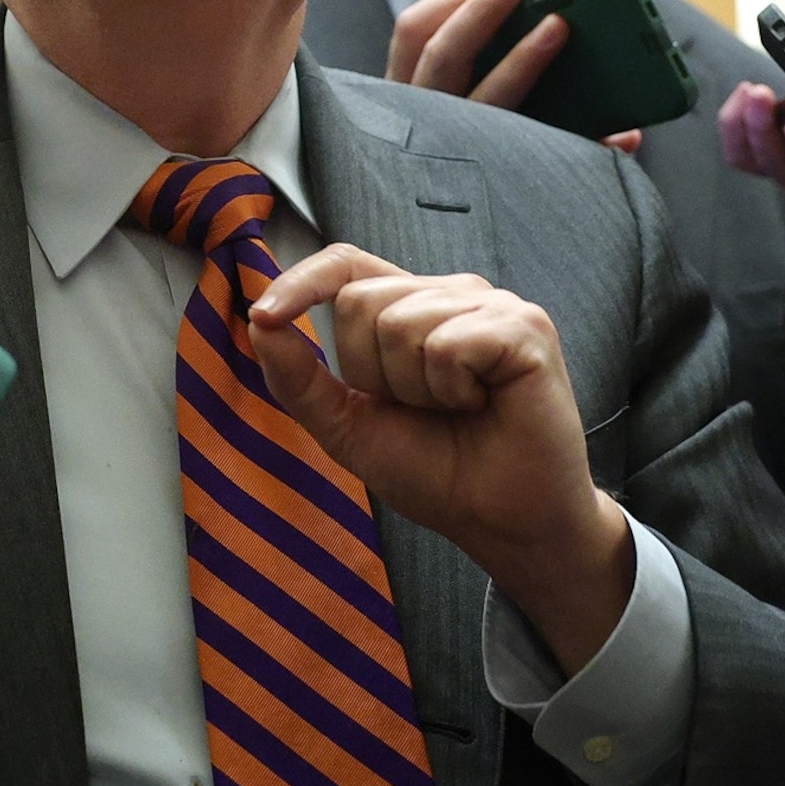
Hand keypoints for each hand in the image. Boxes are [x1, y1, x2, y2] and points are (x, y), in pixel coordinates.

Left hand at [250, 247, 632, 670]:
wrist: (501, 520)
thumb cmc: (438, 471)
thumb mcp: (348, 427)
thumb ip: (300, 379)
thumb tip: (260, 322)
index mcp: (409, 307)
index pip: (346, 265)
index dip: (302, 281)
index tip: (266, 315)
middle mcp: (451, 294)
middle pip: (361, 302)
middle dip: (373, 374)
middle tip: (423, 409)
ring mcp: (492, 305)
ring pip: (400, 323)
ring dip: (416, 389)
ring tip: (457, 409)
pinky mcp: (525, 326)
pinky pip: (448, 343)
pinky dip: (451, 388)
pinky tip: (482, 404)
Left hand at [387, 0, 637, 150]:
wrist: (418, 208)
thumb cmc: (496, 173)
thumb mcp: (538, 172)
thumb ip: (582, 155)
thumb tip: (628, 135)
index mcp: (466, 148)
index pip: (493, 98)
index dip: (525, 60)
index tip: (558, 26)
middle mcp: (424, 123)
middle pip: (447, 54)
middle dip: (488, 9)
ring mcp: (399, 100)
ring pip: (418, 32)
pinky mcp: (390, 82)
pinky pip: (410, 30)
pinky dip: (441, 4)